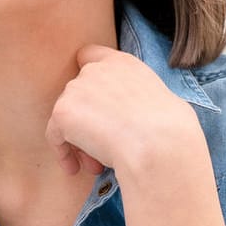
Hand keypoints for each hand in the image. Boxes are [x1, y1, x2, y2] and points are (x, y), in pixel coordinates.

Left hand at [44, 45, 203, 180]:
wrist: (159, 144)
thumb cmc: (170, 132)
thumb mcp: (162, 101)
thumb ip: (137, 99)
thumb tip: (133, 117)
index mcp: (123, 63)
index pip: (91, 56)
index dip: (88, 82)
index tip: (95, 107)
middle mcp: (96, 70)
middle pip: (78, 95)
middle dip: (88, 122)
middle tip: (102, 149)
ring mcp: (76, 88)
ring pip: (67, 118)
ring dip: (79, 141)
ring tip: (95, 166)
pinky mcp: (63, 111)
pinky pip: (55, 135)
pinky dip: (63, 153)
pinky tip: (77, 169)